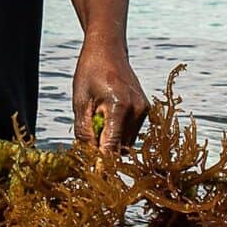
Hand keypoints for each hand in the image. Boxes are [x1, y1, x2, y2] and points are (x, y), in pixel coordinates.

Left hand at [73, 39, 147, 156]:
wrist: (108, 49)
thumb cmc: (90, 72)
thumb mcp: (80, 102)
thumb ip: (85, 132)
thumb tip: (89, 160)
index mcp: (120, 106)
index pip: (112, 147)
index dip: (101, 164)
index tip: (92, 177)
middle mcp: (138, 110)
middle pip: (120, 148)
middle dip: (103, 151)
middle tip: (86, 143)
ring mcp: (145, 110)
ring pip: (125, 143)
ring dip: (110, 141)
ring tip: (95, 119)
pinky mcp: (146, 110)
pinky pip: (130, 133)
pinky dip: (116, 133)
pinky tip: (106, 116)